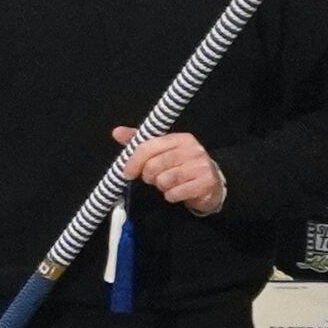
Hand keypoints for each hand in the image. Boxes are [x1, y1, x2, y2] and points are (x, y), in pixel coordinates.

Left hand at [112, 121, 226, 214]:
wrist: (211, 183)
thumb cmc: (181, 166)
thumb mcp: (162, 151)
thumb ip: (139, 142)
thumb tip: (117, 132)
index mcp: (180, 138)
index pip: (149, 147)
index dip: (134, 161)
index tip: (127, 173)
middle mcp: (193, 149)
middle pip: (155, 165)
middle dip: (148, 176)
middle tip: (153, 179)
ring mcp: (202, 166)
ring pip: (165, 179)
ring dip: (161, 186)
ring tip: (166, 184)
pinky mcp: (206, 182)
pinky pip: (176, 192)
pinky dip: (171, 195)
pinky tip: (175, 192)